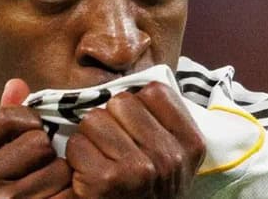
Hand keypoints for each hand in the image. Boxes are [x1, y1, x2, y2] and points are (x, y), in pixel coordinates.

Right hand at [0, 79, 73, 197]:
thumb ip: (2, 121)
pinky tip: (56, 197)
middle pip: (37, 141)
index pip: (6, 116)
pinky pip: (69, 193)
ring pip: (58, 167)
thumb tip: (17, 83)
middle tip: (38, 166)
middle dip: (45, 150)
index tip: (32, 130)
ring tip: (47, 184)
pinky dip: (70, 194)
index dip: (29, 119)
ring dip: (61, 174)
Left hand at [65, 81, 205, 197]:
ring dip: (90, 138)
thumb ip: (162, 119)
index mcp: (191, 143)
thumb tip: (133, 79)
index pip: (154, 91)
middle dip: (111, 120)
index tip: (136, 130)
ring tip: (102, 160)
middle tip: (115, 148)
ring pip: (94, 119)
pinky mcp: (106, 181)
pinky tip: (89, 175)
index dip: (137, 105)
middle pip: (120, 101)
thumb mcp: (174, 155)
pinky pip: (76, 143)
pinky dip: (76, 157)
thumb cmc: (150, 189)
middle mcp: (169, 156)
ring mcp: (138, 169)